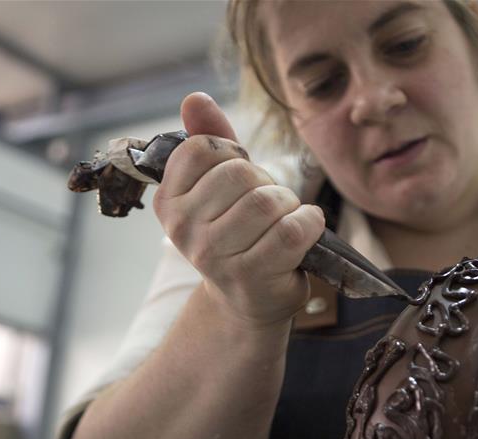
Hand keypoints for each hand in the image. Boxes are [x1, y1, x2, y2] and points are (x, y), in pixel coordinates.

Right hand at [153, 92, 325, 328]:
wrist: (249, 300)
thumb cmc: (238, 234)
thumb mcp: (218, 187)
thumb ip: (209, 139)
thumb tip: (194, 98)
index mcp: (168, 201)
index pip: (202, 149)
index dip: (234, 157)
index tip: (239, 181)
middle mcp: (183, 229)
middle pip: (240, 174)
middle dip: (267, 183)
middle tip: (268, 207)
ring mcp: (214, 255)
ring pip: (267, 202)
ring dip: (289, 205)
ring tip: (284, 221)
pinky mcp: (250, 275)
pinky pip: (292, 229)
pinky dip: (310, 223)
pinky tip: (305, 231)